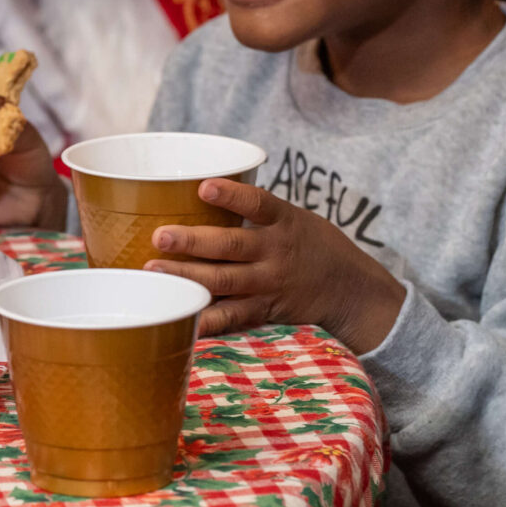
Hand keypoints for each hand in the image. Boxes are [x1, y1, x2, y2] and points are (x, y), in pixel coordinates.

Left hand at [143, 177, 406, 354]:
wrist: (352, 291)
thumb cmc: (313, 245)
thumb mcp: (294, 218)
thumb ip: (255, 211)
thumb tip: (198, 188)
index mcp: (284, 222)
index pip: (257, 203)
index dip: (231, 194)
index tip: (203, 186)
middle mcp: (276, 253)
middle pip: (231, 246)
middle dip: (193, 242)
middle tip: (159, 235)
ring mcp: (270, 284)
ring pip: (224, 281)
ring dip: (187, 277)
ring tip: (153, 271)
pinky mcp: (265, 311)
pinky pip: (233, 317)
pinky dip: (208, 320)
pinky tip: (181, 318)